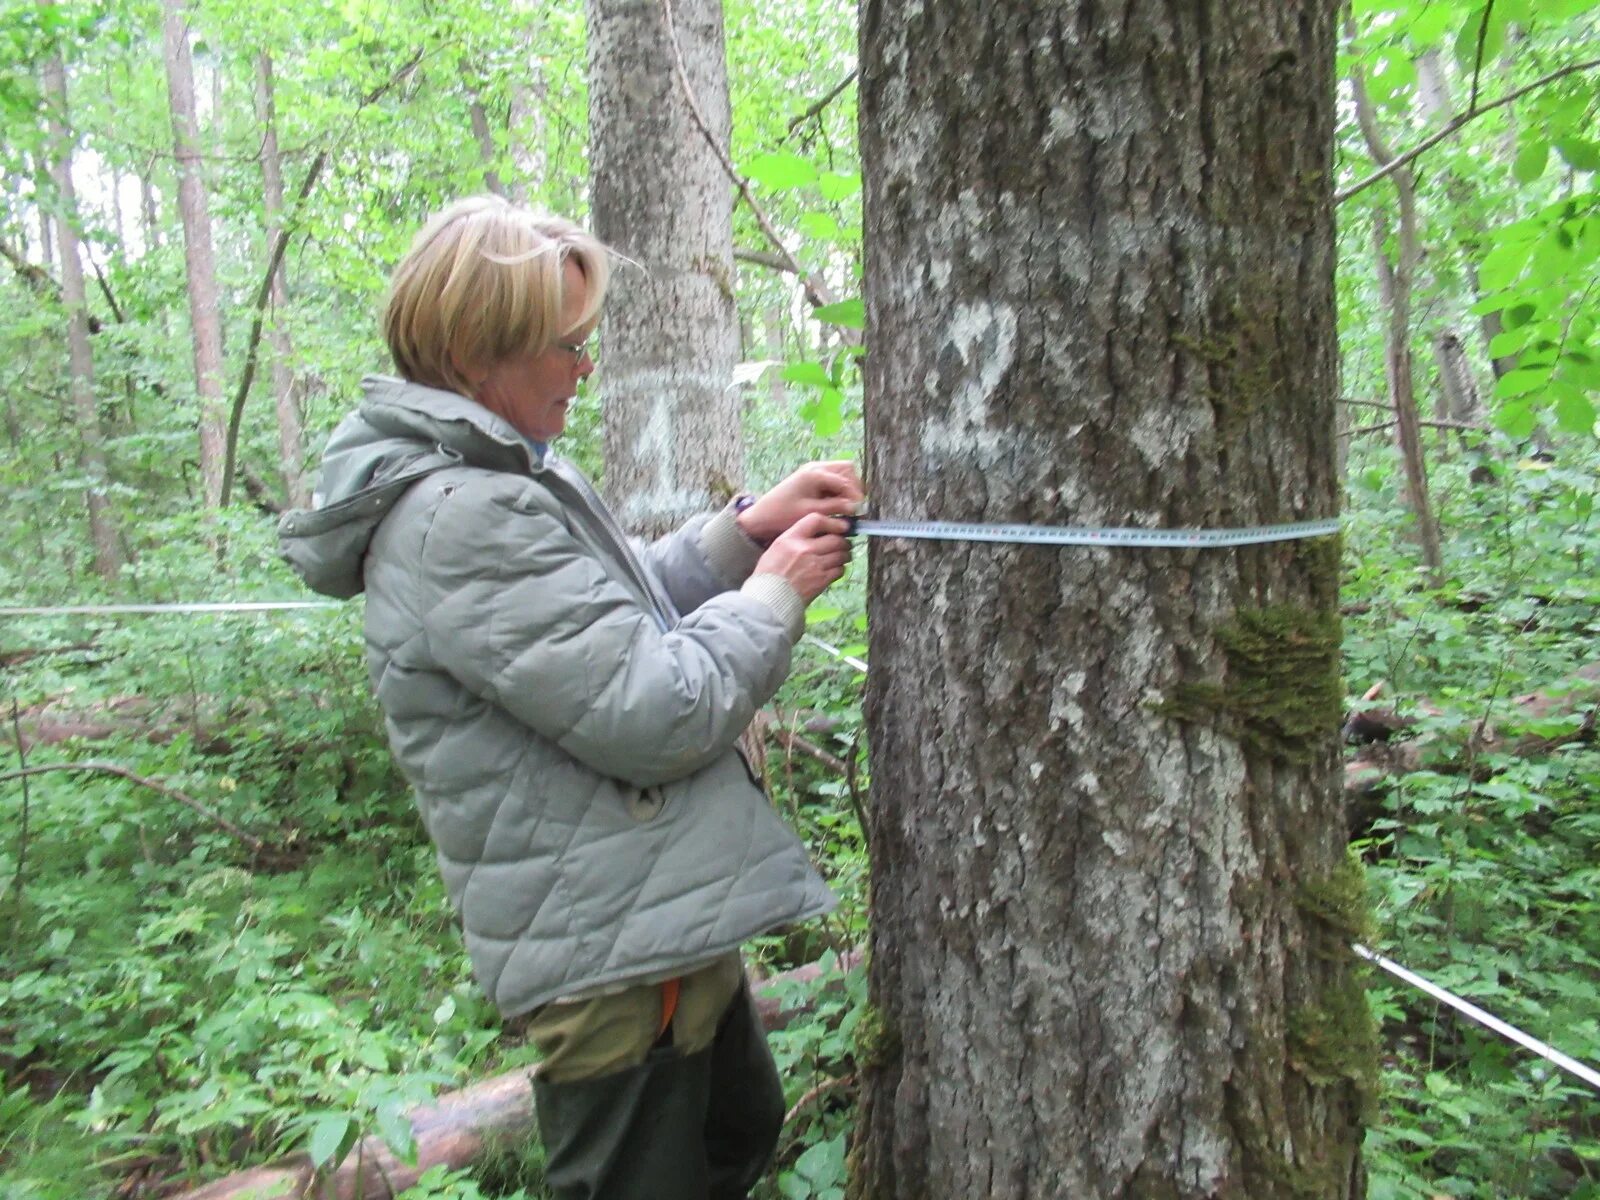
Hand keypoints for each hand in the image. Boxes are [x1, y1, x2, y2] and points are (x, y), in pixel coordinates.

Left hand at [738, 461, 863, 545]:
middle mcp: (815, 467)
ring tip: (847, 506)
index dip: (855, 495)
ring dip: (848, 487)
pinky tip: (838, 504)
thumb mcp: (811, 512)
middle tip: (855, 506)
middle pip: (847, 469)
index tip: (860, 510)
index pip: (845, 480)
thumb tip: (856, 506)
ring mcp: (814, 470)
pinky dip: (839, 489)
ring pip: (842, 472)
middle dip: (854, 486)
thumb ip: (835, 507)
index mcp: (814, 473)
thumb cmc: (783, 514)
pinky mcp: (812, 477)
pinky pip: (833, 478)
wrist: (763, 516)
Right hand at [753, 514, 853, 603]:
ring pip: (841, 554)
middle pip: (836, 538)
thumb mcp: (777, 548)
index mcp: (791, 538)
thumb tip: (815, 535)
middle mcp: (805, 549)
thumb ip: (795, 538)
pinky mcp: (822, 580)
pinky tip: (835, 570)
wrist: (769, 599)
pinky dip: (840, 569)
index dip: (831, 522)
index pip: (816, 520)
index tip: (838, 527)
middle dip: (843, 541)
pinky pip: (840, 570)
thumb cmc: (769, 574)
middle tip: (844, 544)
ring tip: (842, 557)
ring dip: (844, 555)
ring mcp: (815, 565)